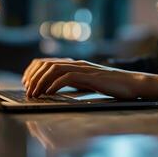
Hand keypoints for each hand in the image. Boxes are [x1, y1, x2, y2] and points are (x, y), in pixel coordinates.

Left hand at [22, 58, 157, 99]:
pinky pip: (67, 77)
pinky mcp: (89, 75)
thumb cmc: (110, 85)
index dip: (33, 71)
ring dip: (41, 82)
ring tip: (35, 94)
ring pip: (54, 69)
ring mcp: (83, 68)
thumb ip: (72, 82)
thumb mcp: (86, 82)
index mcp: (74, 64)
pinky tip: (50, 93)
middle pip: (47, 64)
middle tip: (27, 90)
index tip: (26, 82)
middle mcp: (76, 63)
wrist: (131, 83)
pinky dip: (55, 85)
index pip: (47, 62)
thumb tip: (54, 89)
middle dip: (33, 77)